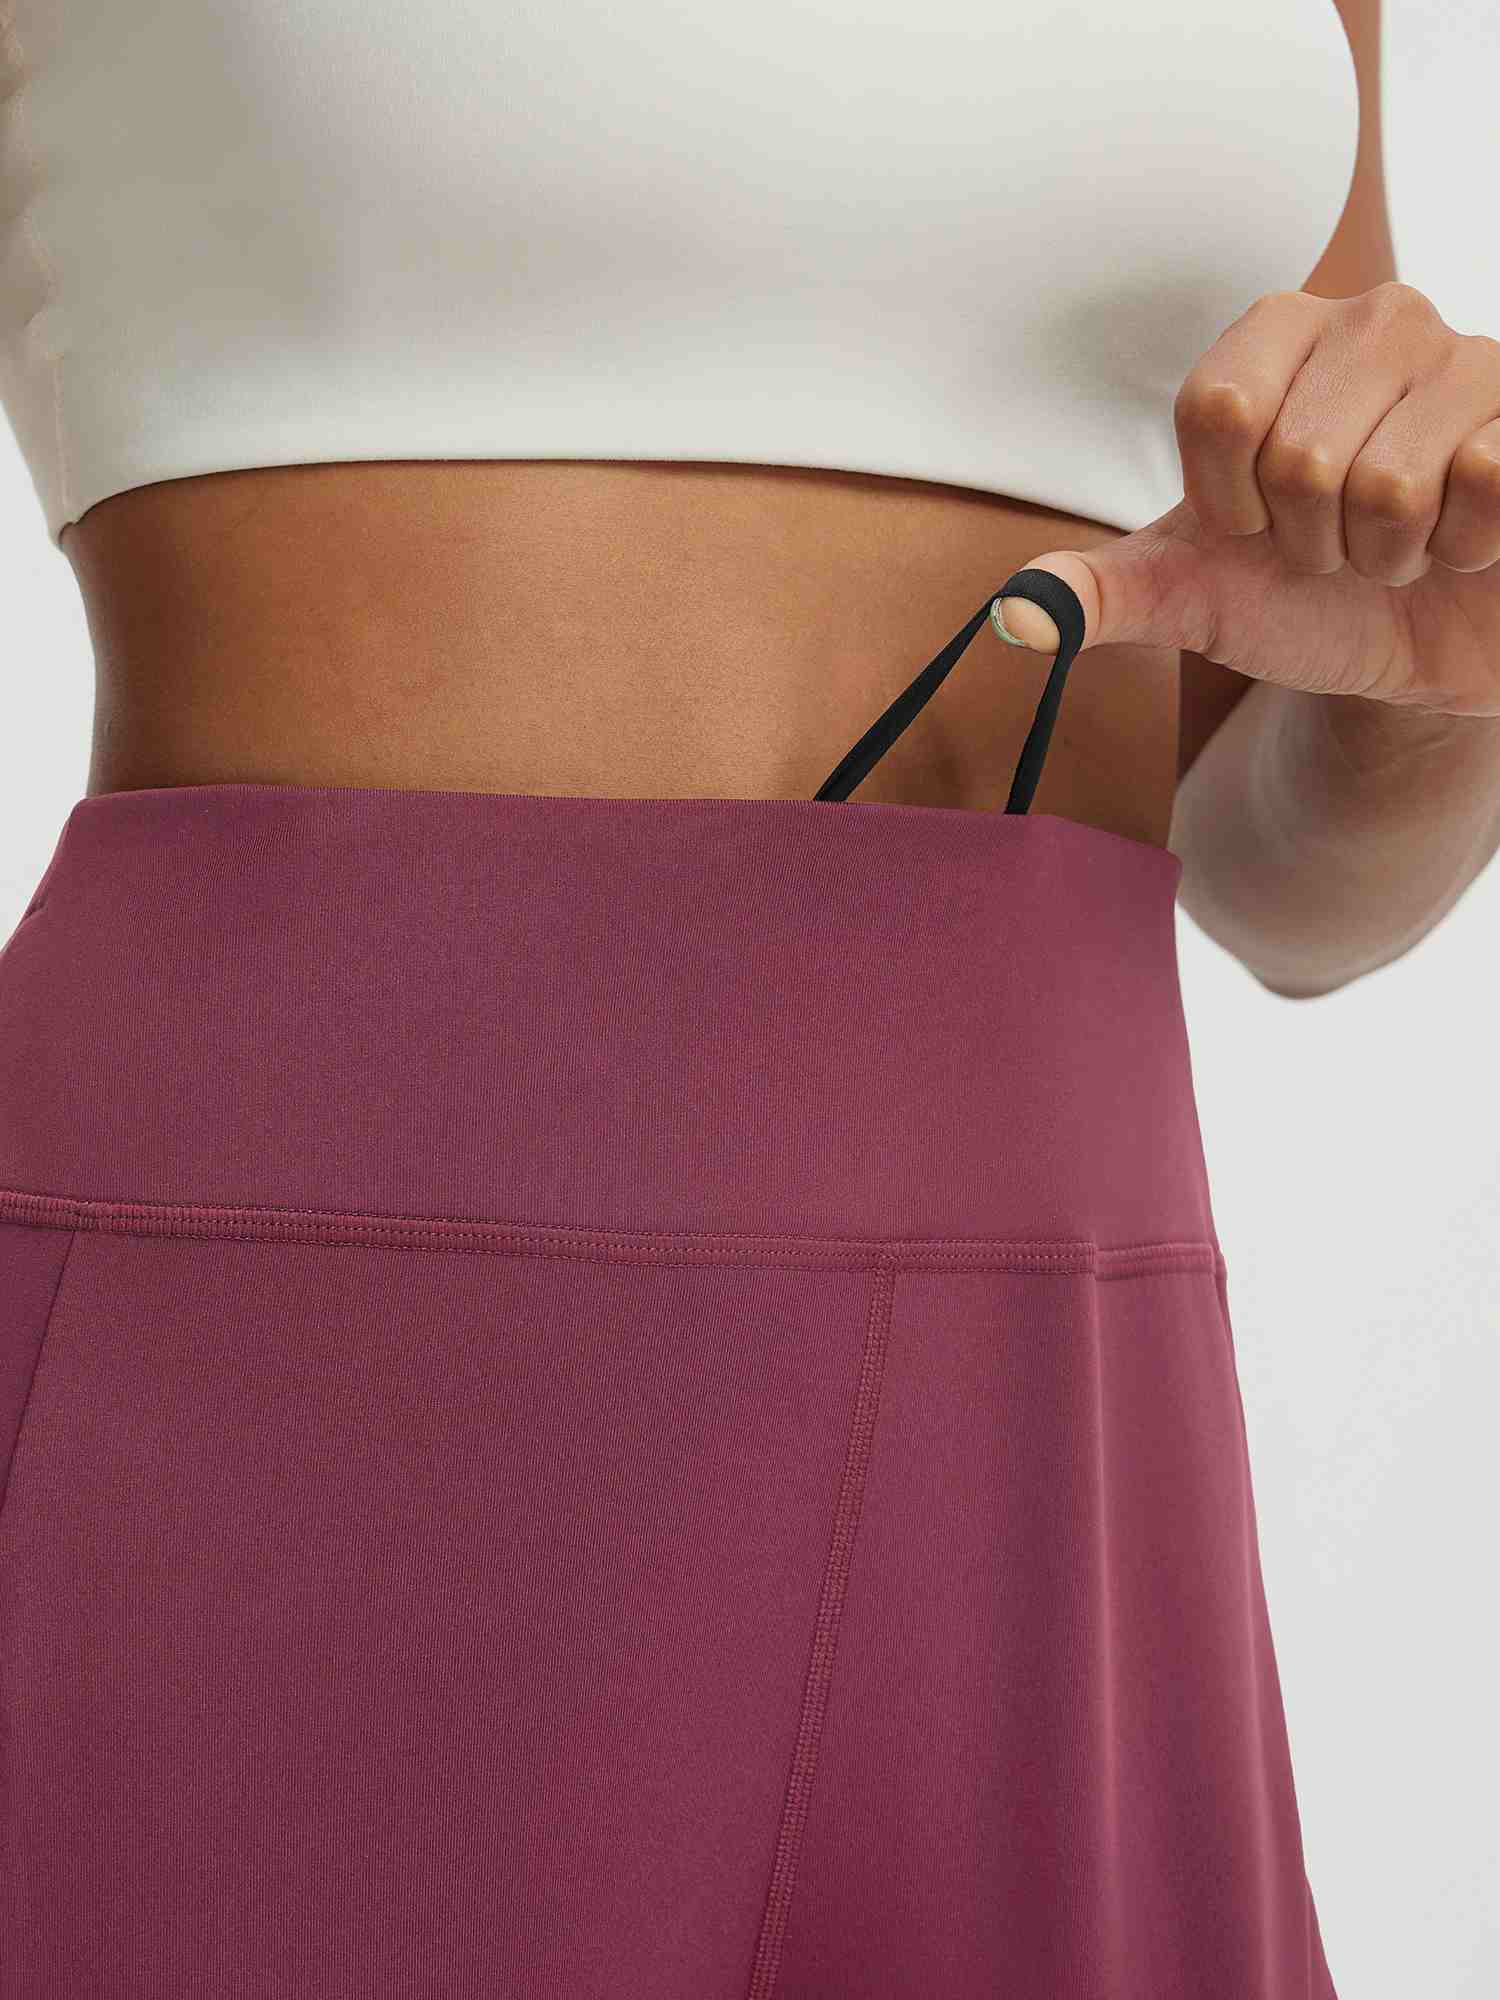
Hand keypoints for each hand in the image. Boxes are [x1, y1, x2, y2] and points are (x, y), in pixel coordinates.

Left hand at [992, 283, 1499, 717]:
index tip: (1254, 527)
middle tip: (1339, 546)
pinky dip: (1469, 546)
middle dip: (1315, 546)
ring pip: (1390, 484)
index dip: (1232, 507)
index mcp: (1271, 341)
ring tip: (1403, 542)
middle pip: (1303, 458)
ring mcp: (1463, 356)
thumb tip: (1015, 616)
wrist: (1422, 644)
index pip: (1219, 412)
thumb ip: (1105, 595)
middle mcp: (1371, 322)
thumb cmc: (1308, 599)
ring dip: (1390, 555)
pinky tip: (1471, 535)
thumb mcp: (1196, 597)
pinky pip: (1487, 481)